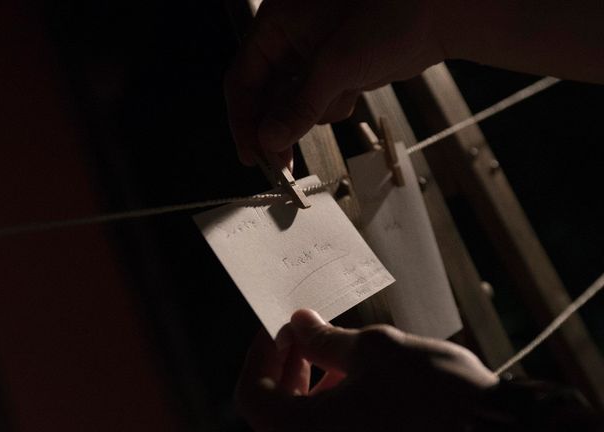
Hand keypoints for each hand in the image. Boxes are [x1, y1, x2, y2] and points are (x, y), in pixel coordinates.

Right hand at [224, 0, 445, 166]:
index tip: (250, 155)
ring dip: (314, 114)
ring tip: (345, 94)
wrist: (441, 14)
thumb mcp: (336, 65)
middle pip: (265, 96)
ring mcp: (313, 55)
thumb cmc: (392, 15)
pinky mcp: (335, 68)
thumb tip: (270, 140)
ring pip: (294, 104)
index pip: (242, 80)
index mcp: (276, 23)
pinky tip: (356, 88)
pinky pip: (319, 102)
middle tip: (282, 164)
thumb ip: (298, 107)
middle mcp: (289, 38)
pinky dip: (334, 106)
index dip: (243, 120)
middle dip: (278, 128)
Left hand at [236, 309, 497, 431]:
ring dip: (310, 396)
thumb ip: (323, 339)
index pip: (253, 393)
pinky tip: (360, 395)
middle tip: (305, 339)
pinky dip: (332, 421)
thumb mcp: (373, 352)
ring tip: (339, 364)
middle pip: (275, 416)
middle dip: (287, 371)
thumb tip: (299, 324)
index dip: (261, 354)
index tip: (280, 327)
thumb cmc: (432, 395)